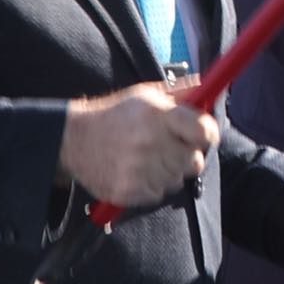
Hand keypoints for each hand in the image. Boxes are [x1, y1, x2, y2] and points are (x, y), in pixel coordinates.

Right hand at [57, 83, 217, 209]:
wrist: (74, 140)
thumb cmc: (116, 115)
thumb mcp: (145, 95)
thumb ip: (181, 93)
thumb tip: (210, 88)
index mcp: (156, 115)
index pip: (204, 131)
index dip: (208, 135)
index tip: (203, 136)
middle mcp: (148, 142)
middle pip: (195, 161)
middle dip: (186, 155)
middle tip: (169, 147)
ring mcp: (137, 170)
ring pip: (177, 180)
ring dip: (169, 171)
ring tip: (147, 158)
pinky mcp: (128, 191)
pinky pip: (159, 194)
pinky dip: (152, 186)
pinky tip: (137, 171)